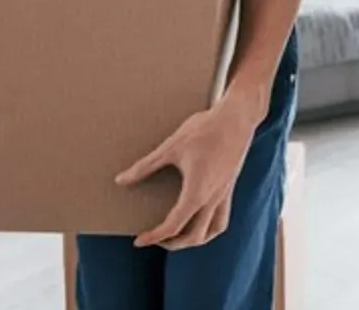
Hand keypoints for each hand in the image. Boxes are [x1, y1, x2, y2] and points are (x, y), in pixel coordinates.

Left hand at [116, 99, 257, 250]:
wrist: (237, 116)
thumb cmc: (204, 129)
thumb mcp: (171, 147)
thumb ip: (145, 166)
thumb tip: (120, 180)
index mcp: (197, 193)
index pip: (173, 226)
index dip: (154, 237)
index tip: (138, 240)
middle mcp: (213, 198)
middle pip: (194, 236)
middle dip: (173, 243)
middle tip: (155, 238)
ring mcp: (224, 193)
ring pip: (214, 230)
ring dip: (195, 238)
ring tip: (179, 235)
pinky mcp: (230, 185)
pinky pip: (223, 216)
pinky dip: (210, 225)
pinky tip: (199, 215)